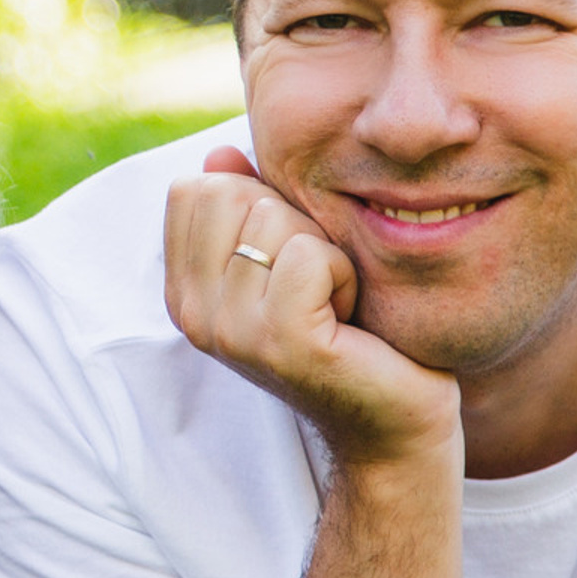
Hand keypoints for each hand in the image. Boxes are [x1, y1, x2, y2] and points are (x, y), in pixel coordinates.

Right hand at [164, 151, 459, 469]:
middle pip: (231, 194)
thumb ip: (250, 206)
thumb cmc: (351, 334)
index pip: (194, 188)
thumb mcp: (290, 259)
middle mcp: (193, 313)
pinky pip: (307, 256)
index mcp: (184, 290)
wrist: (392, 424)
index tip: (288, 260)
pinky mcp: (280, 343)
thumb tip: (219, 153)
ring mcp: (231, 332)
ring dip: (323, 250)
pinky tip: (349, 315)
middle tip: (315, 284)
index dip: (256, 202)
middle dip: (291, 221)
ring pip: (272, 219)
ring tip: (333, 302)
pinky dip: (343, 273)